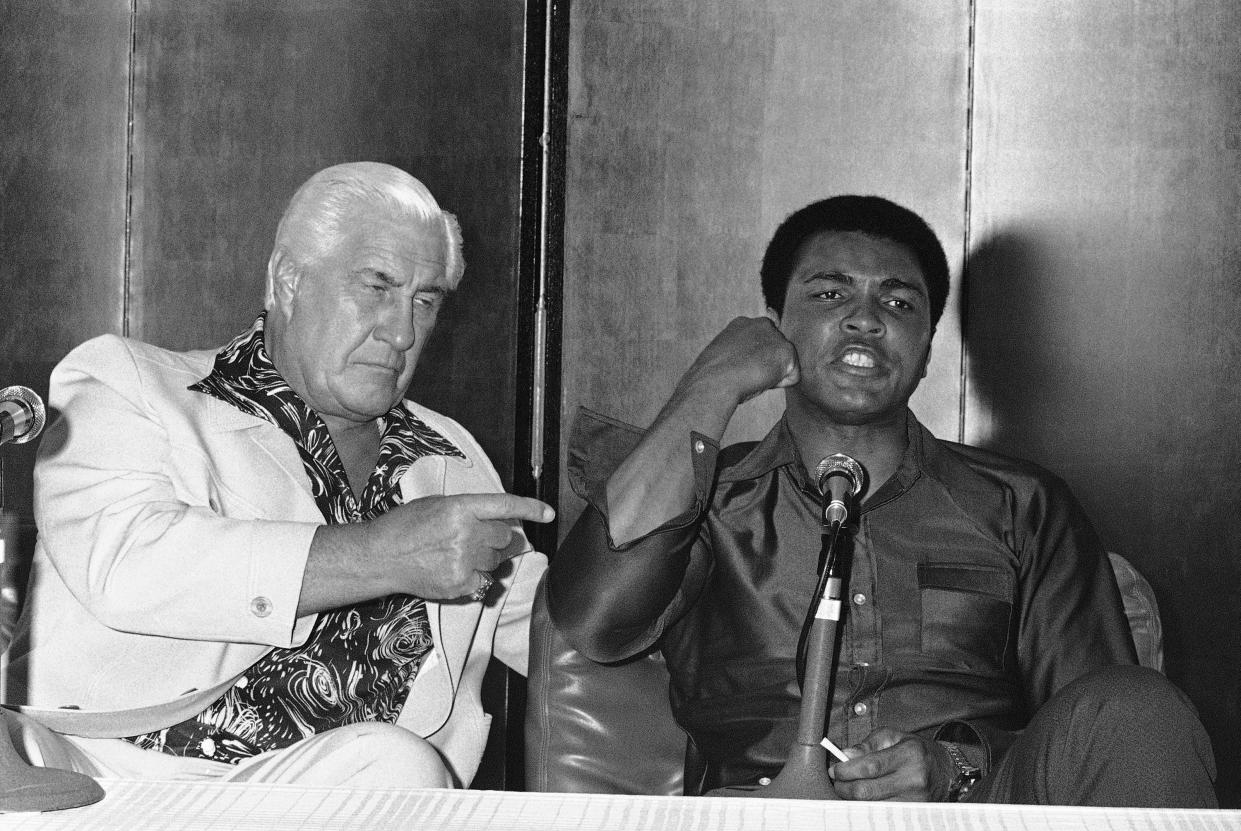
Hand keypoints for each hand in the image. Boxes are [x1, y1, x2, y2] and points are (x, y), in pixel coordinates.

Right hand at [369, 493, 554, 599]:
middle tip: (474, 539)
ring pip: (496, 561)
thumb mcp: (437, 505)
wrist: (380, 556)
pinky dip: (475, 578)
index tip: (548, 513)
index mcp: (460, 507)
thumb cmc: (404, 527)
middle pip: (505, 537)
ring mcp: (465, 560)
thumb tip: (498, 520)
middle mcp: (466, 532)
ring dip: (485, 558)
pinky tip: (454, 571)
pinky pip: (485, 582)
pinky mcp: (461, 584)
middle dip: (496, 538)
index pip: (505, 505)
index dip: (531, 508)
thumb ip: (469, 510)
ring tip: (456, 555)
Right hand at [680, 317, 798, 405]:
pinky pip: (793, 377)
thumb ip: (741, 352)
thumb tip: (748, 363)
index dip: (754, 361)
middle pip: (776, 353)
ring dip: (771, 376)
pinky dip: (779, 385)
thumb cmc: (712, 377)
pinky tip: (760, 380)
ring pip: (785, 365)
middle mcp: (761, 324)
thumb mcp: (724, 356)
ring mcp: (776, 336)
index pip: (762, 344)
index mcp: (743, 324)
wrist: (713, 382)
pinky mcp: (787, 351)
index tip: (739, 368)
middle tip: (745, 374)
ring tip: (750, 376)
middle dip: (767, 367)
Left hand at [829, 728, 954, 801]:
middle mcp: (914, 779)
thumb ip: (867, 744)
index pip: (870, 766)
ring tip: (850, 788)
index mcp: (909, 754)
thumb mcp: (893, 736)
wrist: (946, 771)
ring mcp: (915, 800)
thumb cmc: (915, 750)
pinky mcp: (913, 813)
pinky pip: (882, 813)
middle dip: (844, 788)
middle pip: (868, 791)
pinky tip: (864, 798)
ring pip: (872, 806)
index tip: (835, 770)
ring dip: (854, 799)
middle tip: (837, 782)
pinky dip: (868, 807)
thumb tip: (845, 755)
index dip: (847, 770)